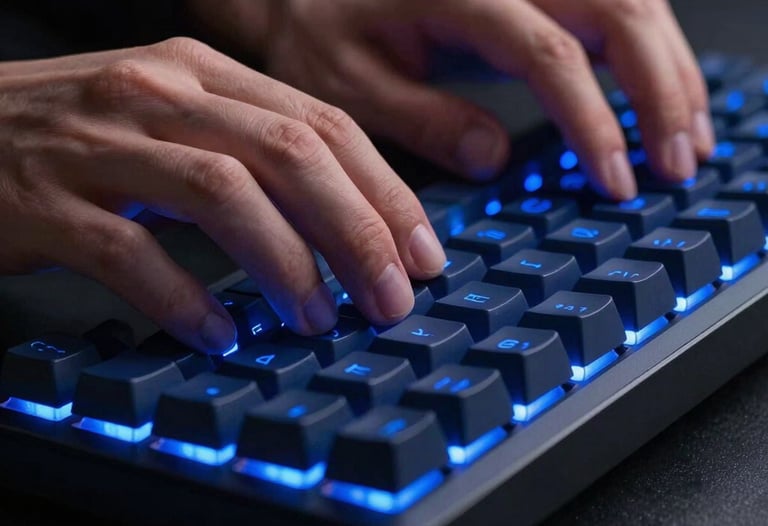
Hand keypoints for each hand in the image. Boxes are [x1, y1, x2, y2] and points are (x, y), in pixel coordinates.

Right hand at [0, 38, 445, 352]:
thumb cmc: (78, 131)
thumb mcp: (176, 117)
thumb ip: (250, 151)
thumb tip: (341, 220)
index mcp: (203, 71)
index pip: (322, 124)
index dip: (385, 193)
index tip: (422, 253)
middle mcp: (159, 93)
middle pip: (289, 155)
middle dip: (356, 234)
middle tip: (390, 299)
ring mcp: (100, 144)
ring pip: (223, 195)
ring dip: (284, 267)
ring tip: (315, 320)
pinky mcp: (47, 202)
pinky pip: (132, 252)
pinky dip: (186, 299)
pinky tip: (220, 335)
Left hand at [210, 0, 713, 199]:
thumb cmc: (316, 33)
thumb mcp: (351, 87)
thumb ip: (425, 121)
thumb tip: (496, 159)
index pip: (549, 53)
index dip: (594, 120)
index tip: (613, 179)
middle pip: (616, 12)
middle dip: (658, 92)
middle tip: (675, 164)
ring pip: (629, 2)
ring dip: (668, 69)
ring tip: (685, 138)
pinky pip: (610, 5)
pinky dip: (647, 52)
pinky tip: (658, 93)